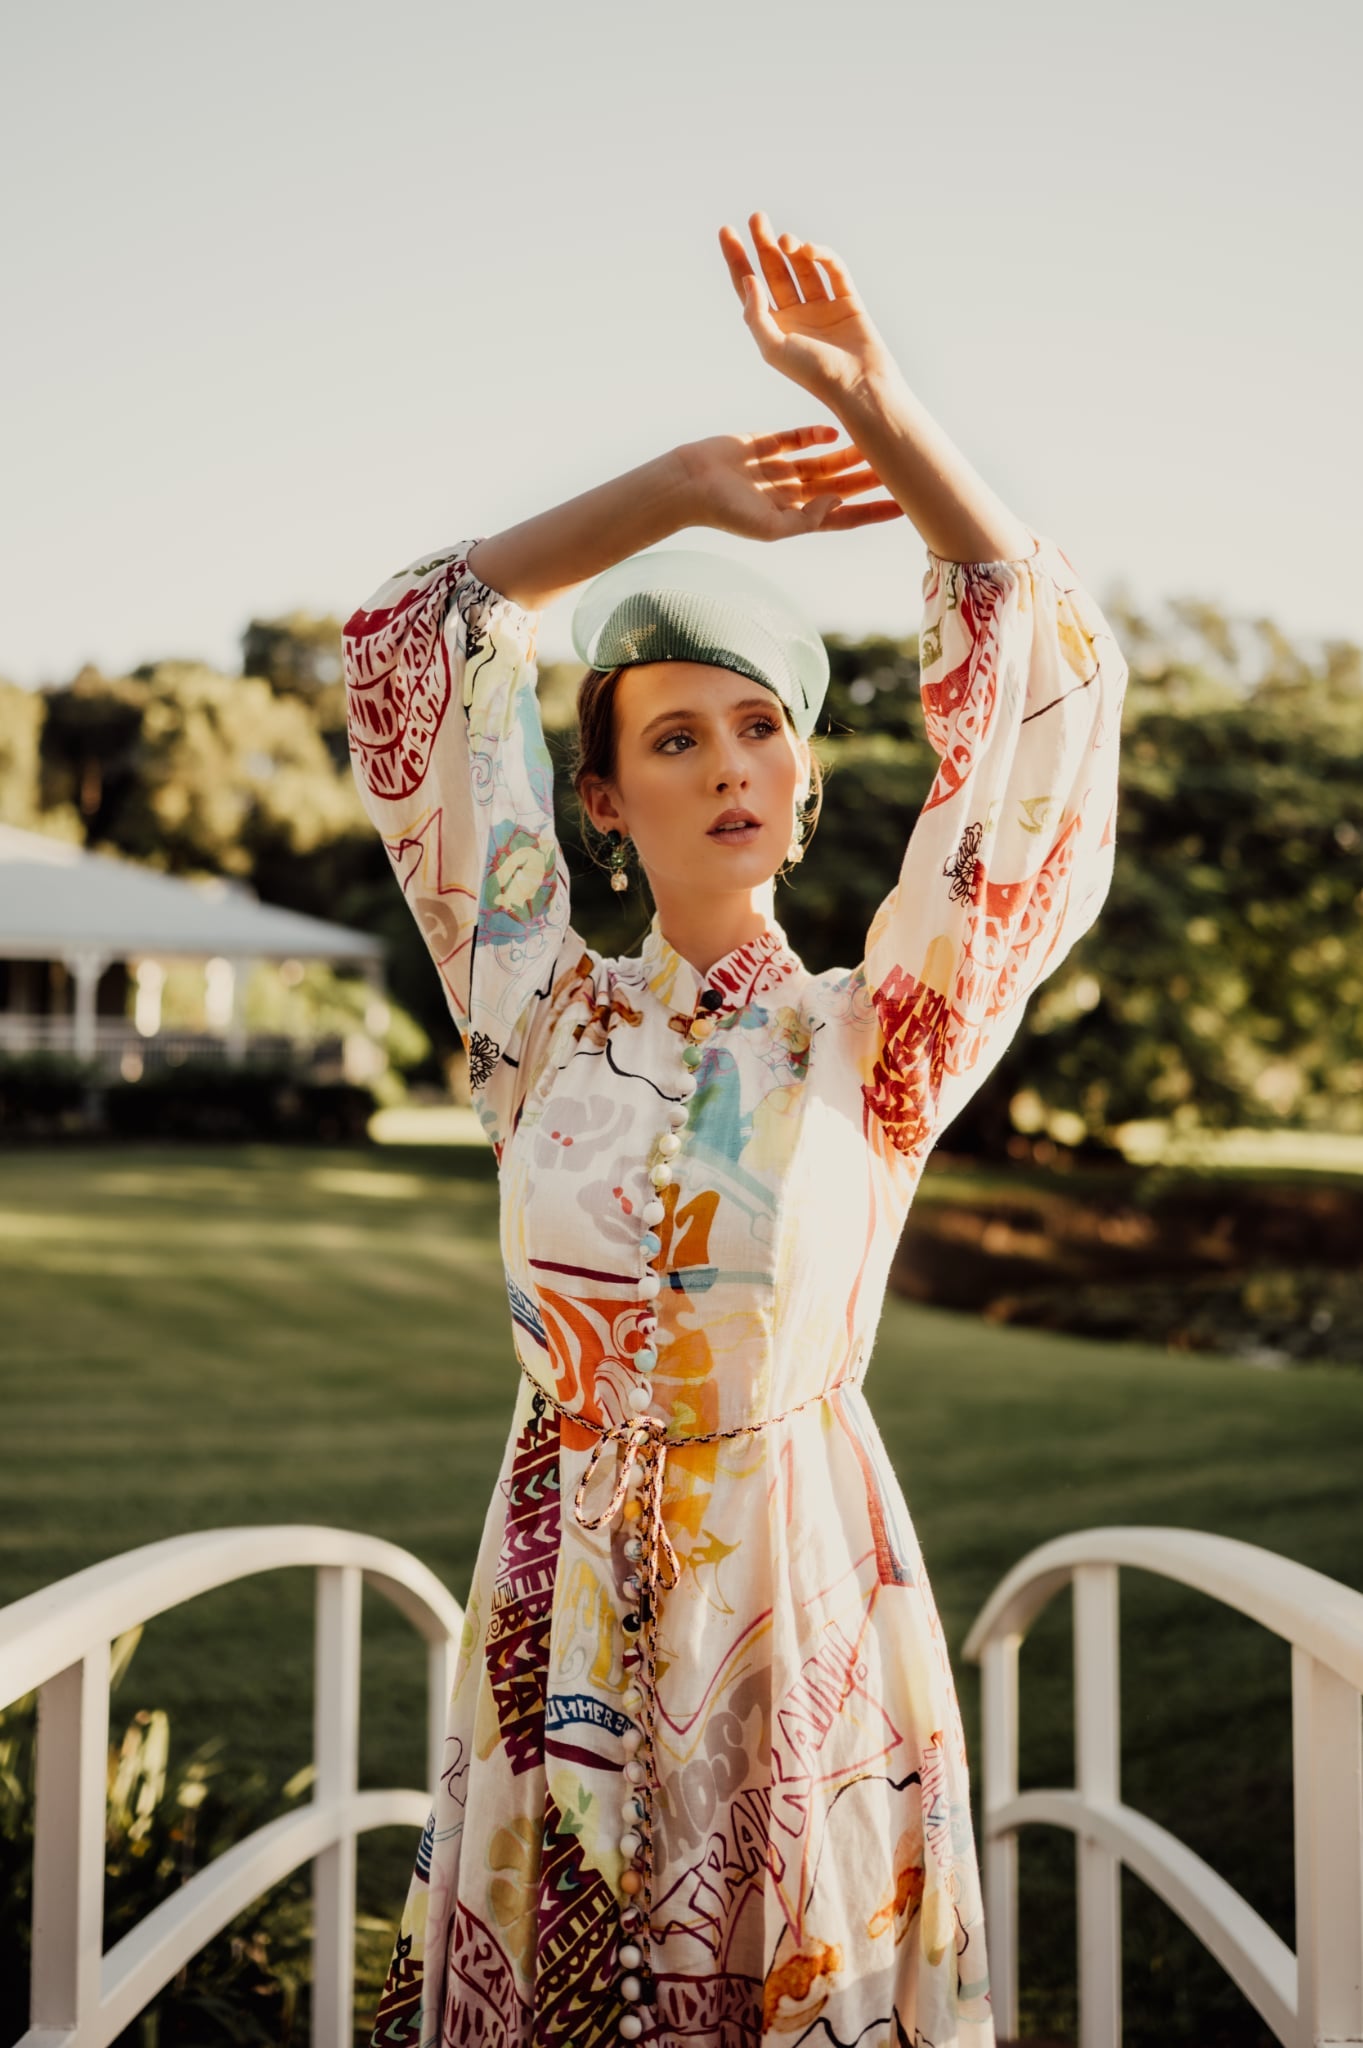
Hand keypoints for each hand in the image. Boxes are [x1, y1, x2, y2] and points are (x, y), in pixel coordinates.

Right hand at [677, 427, 901, 541]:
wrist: (688, 483)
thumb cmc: (723, 512)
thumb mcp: (767, 525)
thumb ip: (805, 520)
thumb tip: (836, 505)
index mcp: (795, 519)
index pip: (844, 517)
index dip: (874, 512)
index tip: (905, 506)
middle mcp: (792, 496)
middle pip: (841, 488)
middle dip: (869, 479)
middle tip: (902, 466)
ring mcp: (781, 470)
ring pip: (824, 463)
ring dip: (849, 456)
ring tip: (877, 443)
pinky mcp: (767, 446)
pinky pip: (798, 439)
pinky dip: (816, 435)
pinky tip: (834, 430)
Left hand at [719, 213, 895, 403]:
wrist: (858, 384)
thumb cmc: (814, 373)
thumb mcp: (773, 348)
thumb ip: (755, 314)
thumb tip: (748, 279)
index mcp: (775, 328)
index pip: (750, 287)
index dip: (737, 260)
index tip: (726, 231)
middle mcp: (796, 316)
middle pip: (774, 271)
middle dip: (764, 243)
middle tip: (757, 218)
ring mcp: (822, 307)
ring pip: (802, 267)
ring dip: (792, 249)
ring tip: (786, 240)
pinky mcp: (848, 300)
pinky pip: (833, 270)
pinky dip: (822, 255)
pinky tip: (810, 250)